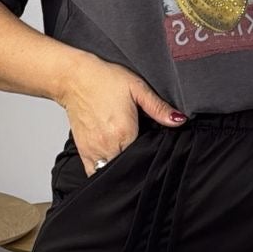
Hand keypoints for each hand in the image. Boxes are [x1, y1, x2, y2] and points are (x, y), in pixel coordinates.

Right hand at [56, 51, 184, 175]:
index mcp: (124, 132)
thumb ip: (158, 108)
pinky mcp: (83, 152)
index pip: (144, 155)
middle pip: (129, 166)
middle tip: (141, 149)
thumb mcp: (137, 87)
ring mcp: (94, 151)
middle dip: (137, 162)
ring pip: (112, 172)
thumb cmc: (104, 79)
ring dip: (121, 168)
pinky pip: (94, 173)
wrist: (73, 78)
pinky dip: (103, 172)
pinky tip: (111, 161)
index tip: (153, 146)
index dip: (151, 152)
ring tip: (127, 154)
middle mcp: (108, 145)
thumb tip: (179, 120)